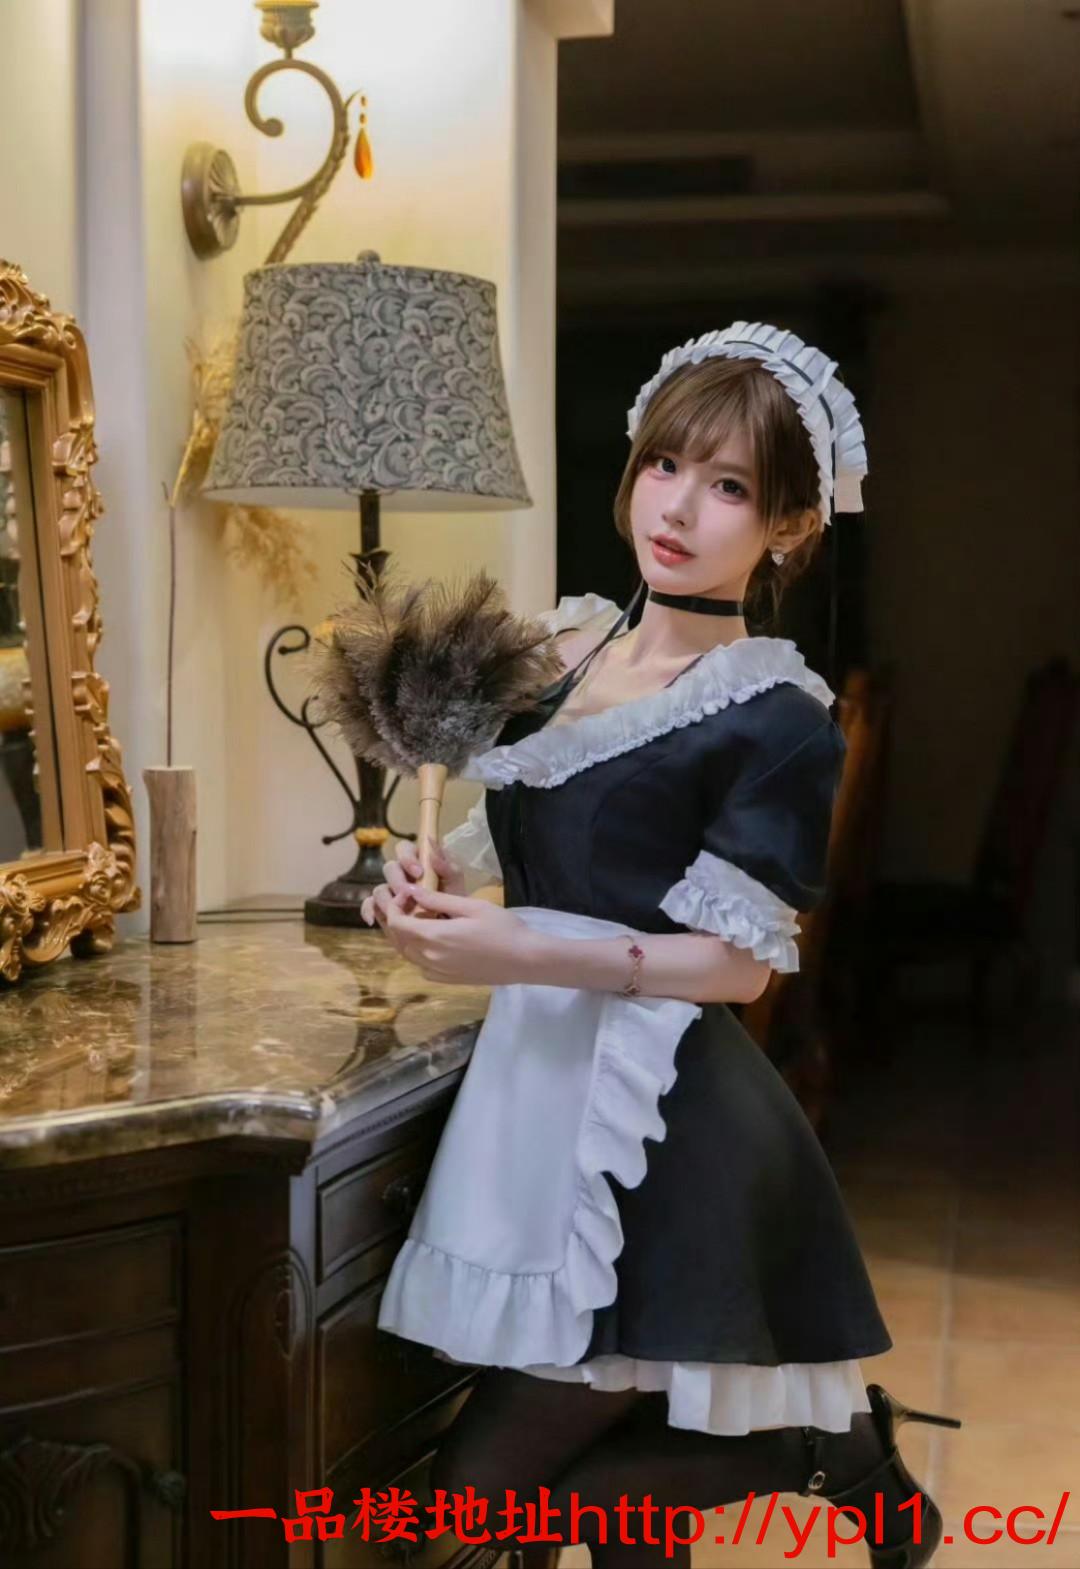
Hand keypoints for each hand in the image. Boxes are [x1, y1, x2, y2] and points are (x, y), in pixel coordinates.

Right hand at [360, 836, 465, 929]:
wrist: (451, 927)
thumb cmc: (453, 900)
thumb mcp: (455, 882)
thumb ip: (446, 864)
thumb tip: (431, 844)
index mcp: (417, 860)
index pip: (404, 848)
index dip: (407, 857)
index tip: (419, 872)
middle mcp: (401, 873)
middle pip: (389, 868)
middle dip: (398, 881)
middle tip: (409, 894)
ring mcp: (391, 891)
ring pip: (379, 888)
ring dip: (387, 899)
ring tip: (400, 912)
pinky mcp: (383, 907)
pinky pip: (369, 905)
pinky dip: (367, 911)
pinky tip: (371, 920)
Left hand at [382, 885, 539, 985]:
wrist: (524, 960)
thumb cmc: (502, 928)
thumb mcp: (471, 906)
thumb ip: (438, 900)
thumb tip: (411, 890)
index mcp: (434, 936)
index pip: (396, 923)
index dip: (394, 906)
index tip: (407, 894)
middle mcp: (429, 958)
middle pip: (398, 939)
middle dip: (397, 920)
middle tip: (409, 903)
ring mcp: (437, 972)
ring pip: (407, 954)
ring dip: (405, 936)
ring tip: (418, 919)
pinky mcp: (446, 980)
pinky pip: (420, 966)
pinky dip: (417, 952)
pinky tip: (431, 940)